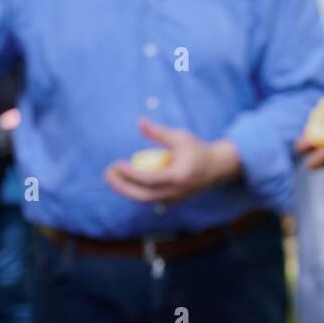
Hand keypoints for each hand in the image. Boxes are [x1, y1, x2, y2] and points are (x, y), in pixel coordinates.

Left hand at [104, 117, 242, 203]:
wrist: (216, 168)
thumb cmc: (196, 150)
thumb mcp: (180, 137)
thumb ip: (158, 132)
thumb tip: (139, 121)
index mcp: (178, 177)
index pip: (149, 180)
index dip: (130, 174)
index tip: (117, 163)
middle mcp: (175, 192)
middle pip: (142, 195)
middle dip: (122, 186)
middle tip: (107, 173)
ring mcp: (173, 199)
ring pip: (144, 200)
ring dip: (125, 189)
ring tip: (112, 176)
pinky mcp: (171, 201)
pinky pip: (149, 199)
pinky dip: (135, 191)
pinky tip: (124, 180)